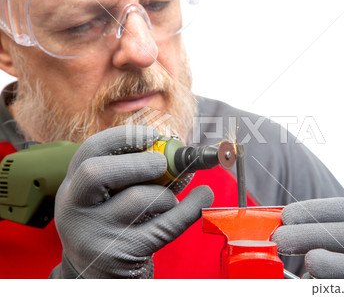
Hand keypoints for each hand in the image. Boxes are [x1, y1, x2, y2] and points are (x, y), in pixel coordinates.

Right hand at [50, 125, 213, 277]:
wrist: (98, 276)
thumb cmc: (112, 225)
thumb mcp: (110, 198)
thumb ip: (136, 175)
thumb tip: (181, 157)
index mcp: (73, 188)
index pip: (89, 151)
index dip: (121, 137)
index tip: (151, 135)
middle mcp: (75, 210)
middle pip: (96, 172)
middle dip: (138, 162)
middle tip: (161, 163)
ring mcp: (96, 234)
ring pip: (139, 199)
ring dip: (165, 195)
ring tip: (167, 201)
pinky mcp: (122, 254)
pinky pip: (167, 225)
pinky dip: (192, 207)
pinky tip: (202, 197)